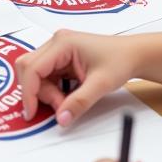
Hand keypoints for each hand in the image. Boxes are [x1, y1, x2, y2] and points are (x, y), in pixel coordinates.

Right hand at [16, 29, 134, 126]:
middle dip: (38, 92)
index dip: (29, 92)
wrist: (133, 55)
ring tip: (67, 101)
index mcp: (62, 43)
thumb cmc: (120, 61)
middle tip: (58, 106)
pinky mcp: (61, 58)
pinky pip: (45, 76)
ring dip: (46, 93)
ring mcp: (57, 49)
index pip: (32, 67)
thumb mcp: (101, 84)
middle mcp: (56, 43)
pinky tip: (67, 95)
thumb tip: (60, 119)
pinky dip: (51, 90)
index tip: (31, 113)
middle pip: (29, 69)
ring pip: (36, 74)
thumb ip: (79, 102)